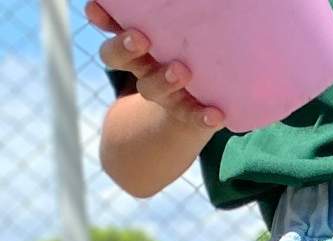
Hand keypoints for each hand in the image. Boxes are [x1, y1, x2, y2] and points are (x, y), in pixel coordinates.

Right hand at [86, 1, 223, 128]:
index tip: (95, 9)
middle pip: (118, 58)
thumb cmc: (187, 54)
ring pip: (151, 88)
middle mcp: (143, 66)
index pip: (112, 28)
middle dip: (124, 47)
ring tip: (181, 71)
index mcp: (136, 44)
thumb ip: (173, 18)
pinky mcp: (185, 113)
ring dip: (163, 80)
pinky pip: (190, 116)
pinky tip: (215, 115)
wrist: (194, 107)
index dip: (103, 19)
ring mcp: (162, 92)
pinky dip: (201, 116)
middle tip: (139, 38)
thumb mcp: (177, 34)